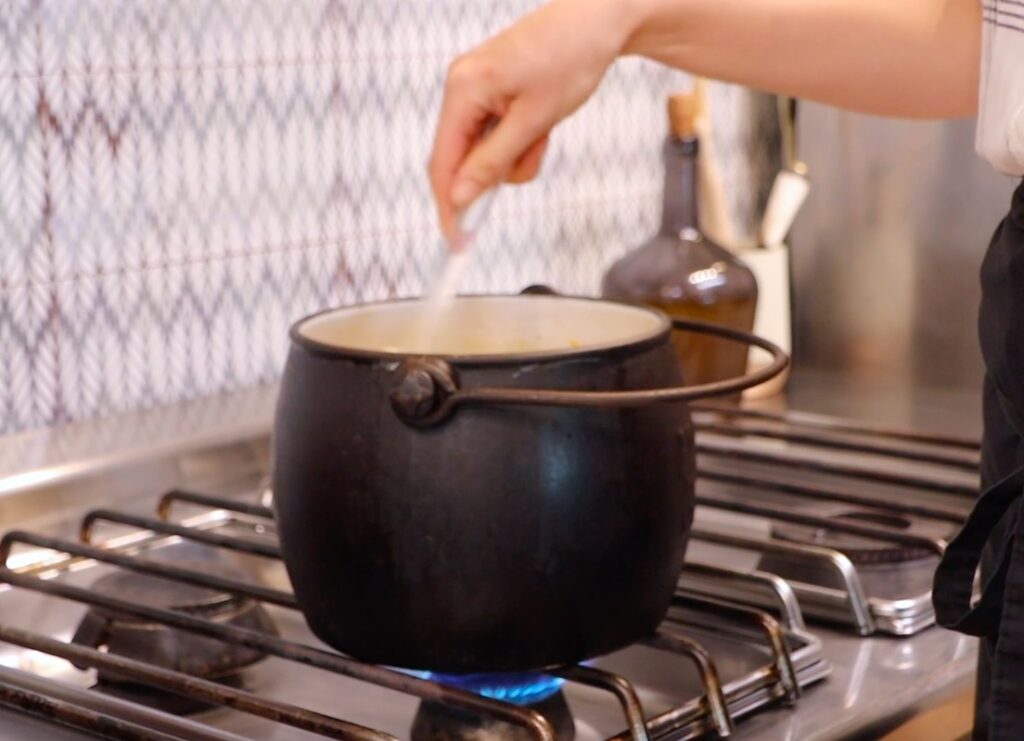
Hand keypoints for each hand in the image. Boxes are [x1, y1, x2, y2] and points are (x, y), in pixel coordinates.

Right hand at [428, 0, 641, 235]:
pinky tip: (543, 123)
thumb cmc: (571, 59)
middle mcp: (461, 87)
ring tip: (546, 130)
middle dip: (496, 171)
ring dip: (516, 156)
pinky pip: (496, 134)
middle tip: (533, 154)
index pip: (443, 161)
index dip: (449, 205)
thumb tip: (460, 198)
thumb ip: (493, 162)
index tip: (457, 241)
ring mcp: (476, 89)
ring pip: (483, 150)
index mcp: (463, 90)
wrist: (600, 18)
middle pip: (461, 157)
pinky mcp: (493, 91)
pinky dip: (520, 141)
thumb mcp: (535, 121)